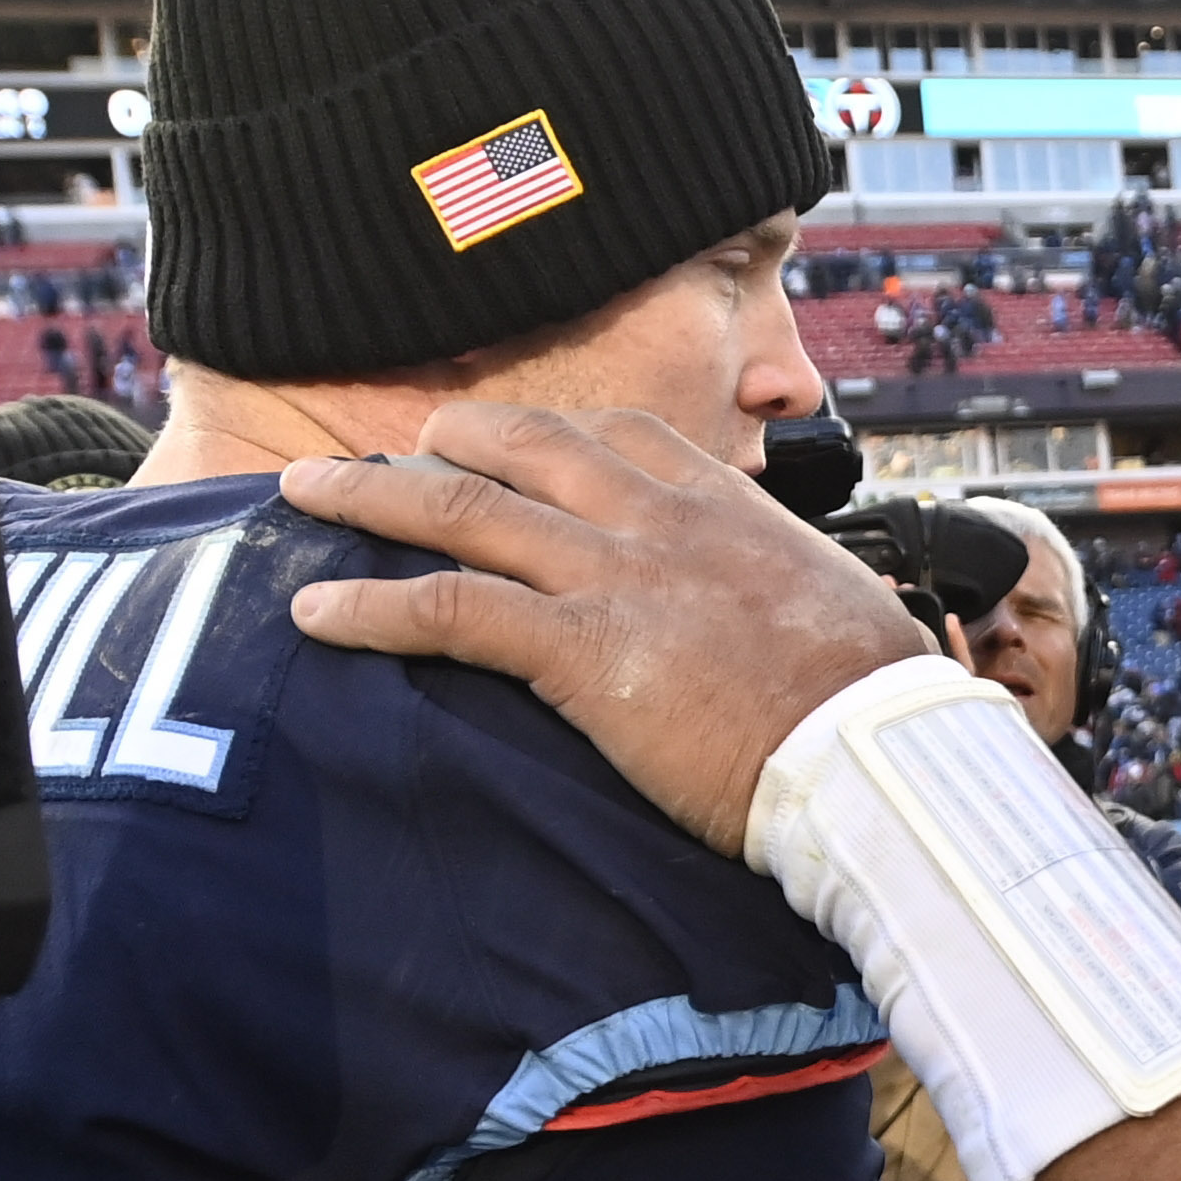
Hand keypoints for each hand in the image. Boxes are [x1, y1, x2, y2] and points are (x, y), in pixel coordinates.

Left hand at [279, 405, 927, 856]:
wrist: (874, 750)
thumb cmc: (869, 703)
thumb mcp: (832, 608)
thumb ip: (777, 588)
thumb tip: (779, 617)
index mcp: (723, 503)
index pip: (617, 432)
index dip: (542, 431)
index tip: (499, 439)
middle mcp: (658, 518)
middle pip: (522, 447)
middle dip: (442, 442)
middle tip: (385, 452)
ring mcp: (615, 575)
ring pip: (465, 509)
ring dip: (371, 497)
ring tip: (306, 496)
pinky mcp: (583, 649)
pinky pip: (452, 609)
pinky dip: (374, 607)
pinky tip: (316, 616)